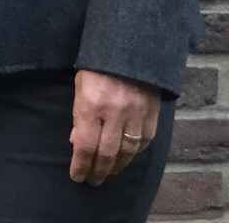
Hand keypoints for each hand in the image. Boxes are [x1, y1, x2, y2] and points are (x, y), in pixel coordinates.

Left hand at [68, 69, 160, 185]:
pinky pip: (144, 141)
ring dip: (117, 167)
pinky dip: (135, 153)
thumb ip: (78, 116)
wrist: (130, 48)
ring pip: (127, 151)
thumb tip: (76, 142)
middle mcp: (114, 113)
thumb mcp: (79, 86)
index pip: (84, 145)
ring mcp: (135, 114)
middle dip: (98, 171)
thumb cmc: (97, 67)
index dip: (80, 165)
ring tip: (108, 174)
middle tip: (92, 181)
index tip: (77, 176)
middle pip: (106, 153)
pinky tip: (127, 158)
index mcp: (91, 105)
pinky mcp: (152, 114)